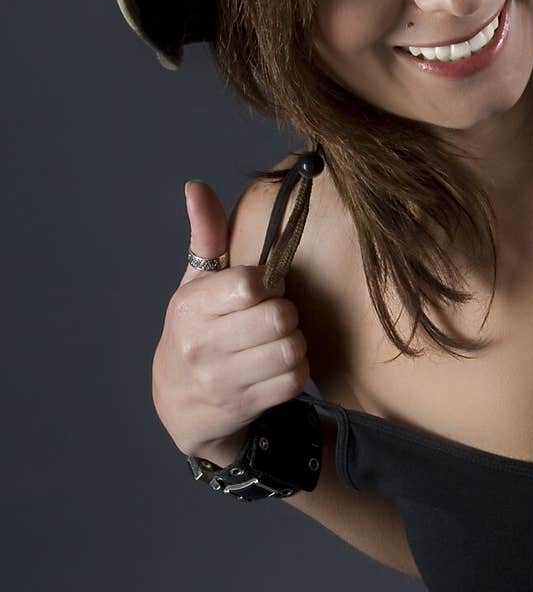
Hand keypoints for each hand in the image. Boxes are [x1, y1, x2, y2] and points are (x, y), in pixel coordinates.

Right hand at [151, 179, 310, 462]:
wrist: (178, 401)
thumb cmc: (196, 330)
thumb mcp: (194, 284)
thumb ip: (206, 236)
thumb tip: (196, 186)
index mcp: (191, 307)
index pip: (250, 285)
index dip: (267, 285)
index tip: (260, 290)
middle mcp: (202, 345)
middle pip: (279, 318)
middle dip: (286, 314)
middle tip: (274, 317)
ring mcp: (222, 380)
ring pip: (291, 350)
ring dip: (295, 344)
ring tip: (279, 341)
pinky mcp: (244, 405)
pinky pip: (294, 381)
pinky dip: (296, 371)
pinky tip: (280, 365)